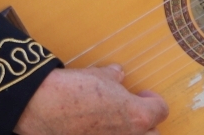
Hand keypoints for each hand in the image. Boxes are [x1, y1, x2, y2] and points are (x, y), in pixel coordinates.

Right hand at [14, 65, 168, 134]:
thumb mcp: (99, 76)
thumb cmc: (73, 90)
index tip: (143, 94)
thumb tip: (117, 75)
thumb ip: (113, 77)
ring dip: (129, 131)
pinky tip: (94, 128)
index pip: (160, 110)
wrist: (43, 108)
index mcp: (137, 116)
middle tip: (131, 111)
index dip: (153, 100)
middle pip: (153, 134)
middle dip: (146, 123)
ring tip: (114, 121)